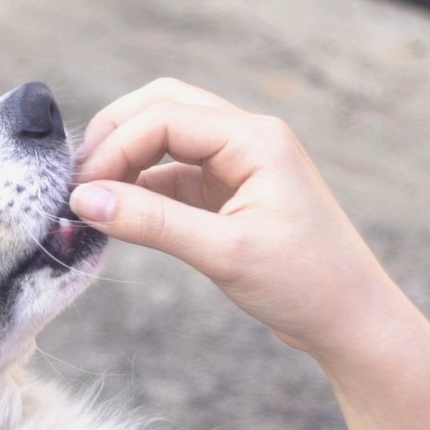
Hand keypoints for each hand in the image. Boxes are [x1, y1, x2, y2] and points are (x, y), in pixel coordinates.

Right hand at [70, 78, 402, 356]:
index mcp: (255, 138)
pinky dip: (142, 187)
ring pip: (167, 138)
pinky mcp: (230, 193)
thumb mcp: (223, 253)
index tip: (79, 191)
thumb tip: (84, 200)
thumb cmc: (306, 285)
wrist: (353, 321)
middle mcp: (248, 138)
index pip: (165, 117)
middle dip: (115, 137)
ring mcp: (239, 164)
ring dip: (127, 160)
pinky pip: (174, 174)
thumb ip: (151, 222)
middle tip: (77, 181)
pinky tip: (119, 214)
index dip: (115, 148)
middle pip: (163, 108)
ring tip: (91, 198)